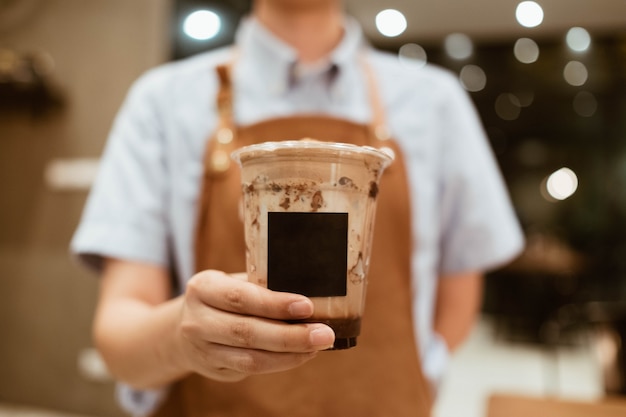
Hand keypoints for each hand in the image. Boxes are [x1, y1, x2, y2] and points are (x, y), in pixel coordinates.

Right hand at [176, 270, 334, 381]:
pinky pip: (250, 369)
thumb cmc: (223, 298)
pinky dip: (280, 362)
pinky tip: (303, 354)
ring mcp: (202, 349)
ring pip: (250, 357)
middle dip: (291, 334)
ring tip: (318, 345)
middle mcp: (197, 320)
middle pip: (247, 331)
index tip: (307, 305)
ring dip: (290, 353)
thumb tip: (311, 293)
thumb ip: (261, 286)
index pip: (241, 297)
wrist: (183, 329)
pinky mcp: (214, 369)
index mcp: (203, 288)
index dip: (275, 304)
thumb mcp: (232, 282)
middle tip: (324, 333)